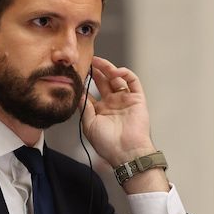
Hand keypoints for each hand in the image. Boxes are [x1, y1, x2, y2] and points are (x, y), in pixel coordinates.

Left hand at [82, 57, 164, 190]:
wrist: (126, 152)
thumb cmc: (107, 143)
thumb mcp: (89, 124)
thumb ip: (84, 107)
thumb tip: (78, 92)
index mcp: (100, 111)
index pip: (91, 92)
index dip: (84, 82)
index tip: (76, 73)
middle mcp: (113, 103)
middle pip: (103, 82)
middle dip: (96, 71)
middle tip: (88, 61)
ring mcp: (125, 100)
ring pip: (117, 79)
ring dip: (108, 69)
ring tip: (98, 62)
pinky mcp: (137, 99)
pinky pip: (133, 81)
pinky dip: (125, 73)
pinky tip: (115, 71)